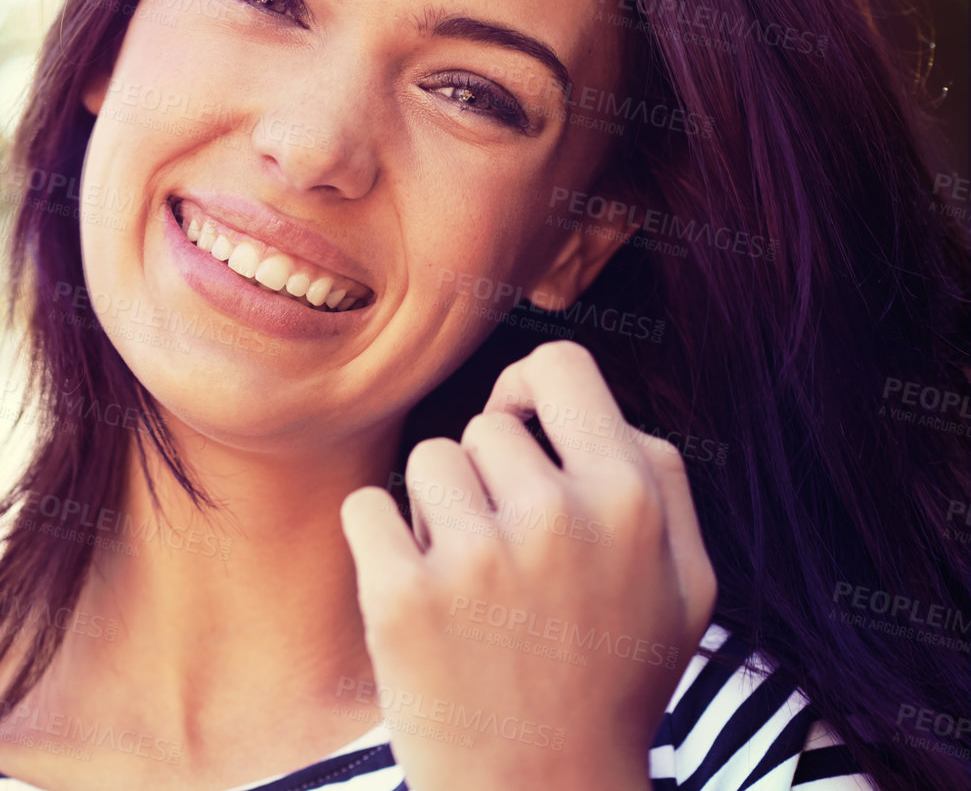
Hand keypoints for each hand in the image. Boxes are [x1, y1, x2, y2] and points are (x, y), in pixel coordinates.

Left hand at [339, 340, 716, 790]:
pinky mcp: (402, 595)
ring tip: (470, 587)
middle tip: (507, 558)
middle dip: (486, 479)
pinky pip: (365, 508)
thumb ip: (659, 477)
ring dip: (435, 514)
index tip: (518, 428)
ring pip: (425, 463)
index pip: (560, 365)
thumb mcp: (684, 584)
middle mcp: (554, 516)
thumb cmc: (612, 683)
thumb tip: (581, 397)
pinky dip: (379, 543)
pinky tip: (417, 595)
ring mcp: (474, 556)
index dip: (529, 388)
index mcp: (630, 500)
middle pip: (483, 426)